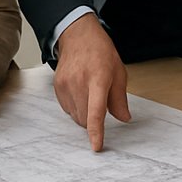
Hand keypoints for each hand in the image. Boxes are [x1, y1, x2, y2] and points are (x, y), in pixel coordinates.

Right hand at [52, 13, 129, 151]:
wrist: (78, 35)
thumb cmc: (100, 51)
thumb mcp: (118, 72)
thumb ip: (120, 98)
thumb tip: (124, 118)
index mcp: (98, 79)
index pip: (96, 112)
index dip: (96, 132)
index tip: (96, 146)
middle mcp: (79, 83)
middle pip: (85, 119)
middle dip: (94, 120)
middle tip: (101, 101)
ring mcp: (66, 85)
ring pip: (76, 116)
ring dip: (85, 114)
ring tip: (90, 92)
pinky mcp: (57, 87)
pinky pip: (68, 109)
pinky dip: (76, 107)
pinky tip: (80, 91)